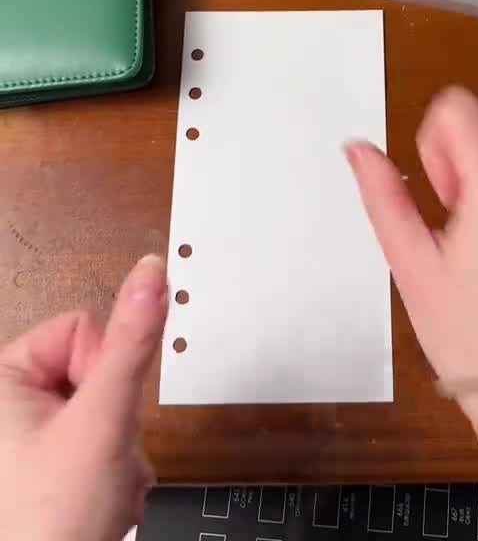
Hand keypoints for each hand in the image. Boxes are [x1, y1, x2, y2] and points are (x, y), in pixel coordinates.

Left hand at [0, 255, 167, 540]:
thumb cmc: (52, 522)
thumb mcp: (104, 419)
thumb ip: (131, 343)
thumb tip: (150, 272)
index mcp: (1, 379)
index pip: (80, 329)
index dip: (102, 370)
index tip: (94, 414)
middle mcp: (7, 404)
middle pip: (94, 368)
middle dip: (113, 417)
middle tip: (97, 457)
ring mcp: (23, 438)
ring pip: (101, 407)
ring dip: (117, 447)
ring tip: (99, 485)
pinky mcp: (40, 466)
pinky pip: (95, 439)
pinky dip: (109, 468)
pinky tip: (99, 499)